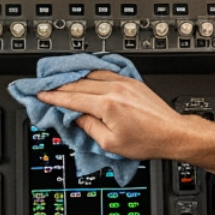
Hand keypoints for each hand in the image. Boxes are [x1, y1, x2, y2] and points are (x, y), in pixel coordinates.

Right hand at [37, 71, 194, 160]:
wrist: (172, 133)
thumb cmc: (147, 141)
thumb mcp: (111, 143)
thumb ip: (88, 127)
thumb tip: (75, 116)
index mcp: (107, 105)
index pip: (72, 98)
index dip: (53, 96)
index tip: (41, 94)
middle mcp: (115, 89)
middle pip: (78, 83)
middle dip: (59, 85)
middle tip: (45, 86)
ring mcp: (124, 82)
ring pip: (91, 74)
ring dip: (73, 76)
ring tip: (60, 80)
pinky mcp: (131, 81)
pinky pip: (105, 72)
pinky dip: (90, 73)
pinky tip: (84, 75)